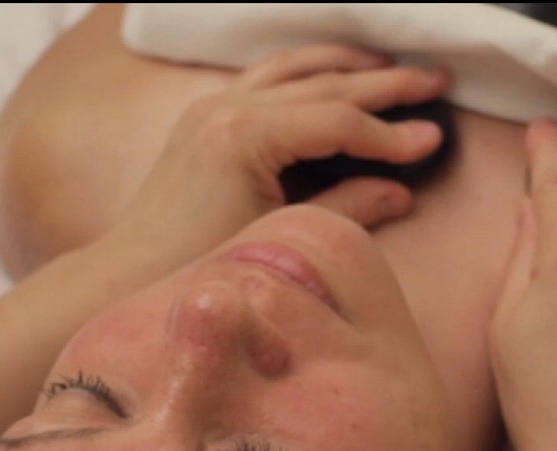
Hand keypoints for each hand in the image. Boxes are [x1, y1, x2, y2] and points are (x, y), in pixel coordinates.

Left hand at [100, 46, 446, 284]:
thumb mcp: (275, 239)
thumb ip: (342, 211)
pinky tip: (332, 74)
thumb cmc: (191, 271)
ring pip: (295, 67)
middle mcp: (228, 108)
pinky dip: (305, 72)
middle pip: (324, 84)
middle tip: (437, 83)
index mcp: (246, 136)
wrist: (120, 279)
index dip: (389, 133)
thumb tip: (400, 193)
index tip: (431, 143)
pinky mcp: (201, 118)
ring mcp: (211, 108)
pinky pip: (265, 78)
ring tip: (393, 66)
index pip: (338, 122)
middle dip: (385, 85)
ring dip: (347, 64)